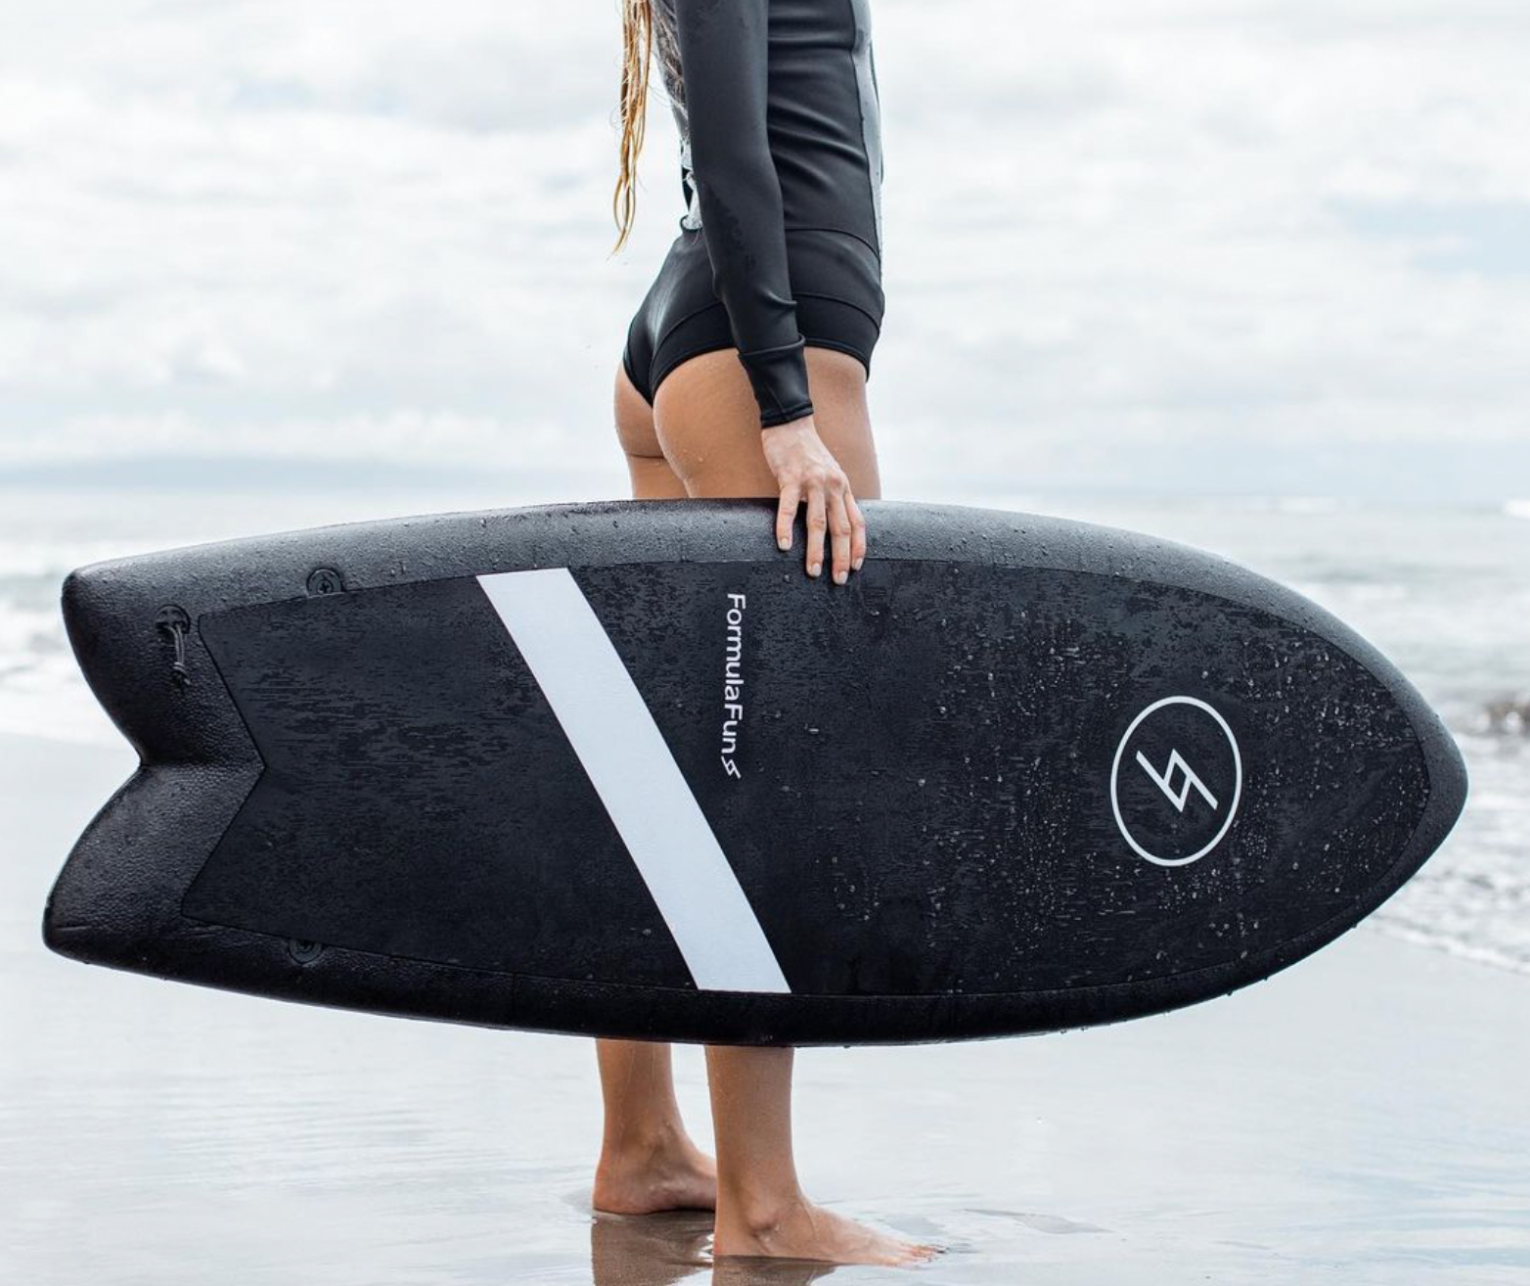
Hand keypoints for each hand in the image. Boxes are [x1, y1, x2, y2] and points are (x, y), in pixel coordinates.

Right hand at [759, 414, 867, 583]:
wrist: (791, 422)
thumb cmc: (806, 452)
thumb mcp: (828, 473)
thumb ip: (832, 496)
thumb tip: (832, 522)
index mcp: (842, 487)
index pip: (857, 522)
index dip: (858, 546)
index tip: (856, 567)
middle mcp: (833, 486)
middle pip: (841, 528)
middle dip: (842, 557)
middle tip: (838, 579)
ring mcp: (813, 482)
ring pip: (818, 522)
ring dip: (816, 550)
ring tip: (813, 571)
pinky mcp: (791, 477)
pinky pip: (788, 507)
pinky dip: (786, 527)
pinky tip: (784, 545)